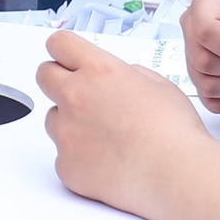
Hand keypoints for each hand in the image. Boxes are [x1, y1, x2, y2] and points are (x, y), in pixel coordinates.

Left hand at [39, 30, 213, 219]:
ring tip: (106, 137)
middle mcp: (75, 97)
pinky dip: (80, 158)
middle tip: (80, 95)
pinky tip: (108, 162)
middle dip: (58, 81)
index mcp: (99, 71)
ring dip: (70, 123)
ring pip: (53, 119)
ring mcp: (66, 133)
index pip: (59, 44)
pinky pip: (63, 155)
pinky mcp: (65, 165)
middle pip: (44, 75)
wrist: (175, 175)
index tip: (66, 58)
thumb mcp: (158, 85)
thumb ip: (129, 74)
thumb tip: (119, 77)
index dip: (63, 51)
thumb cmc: (174, 133)